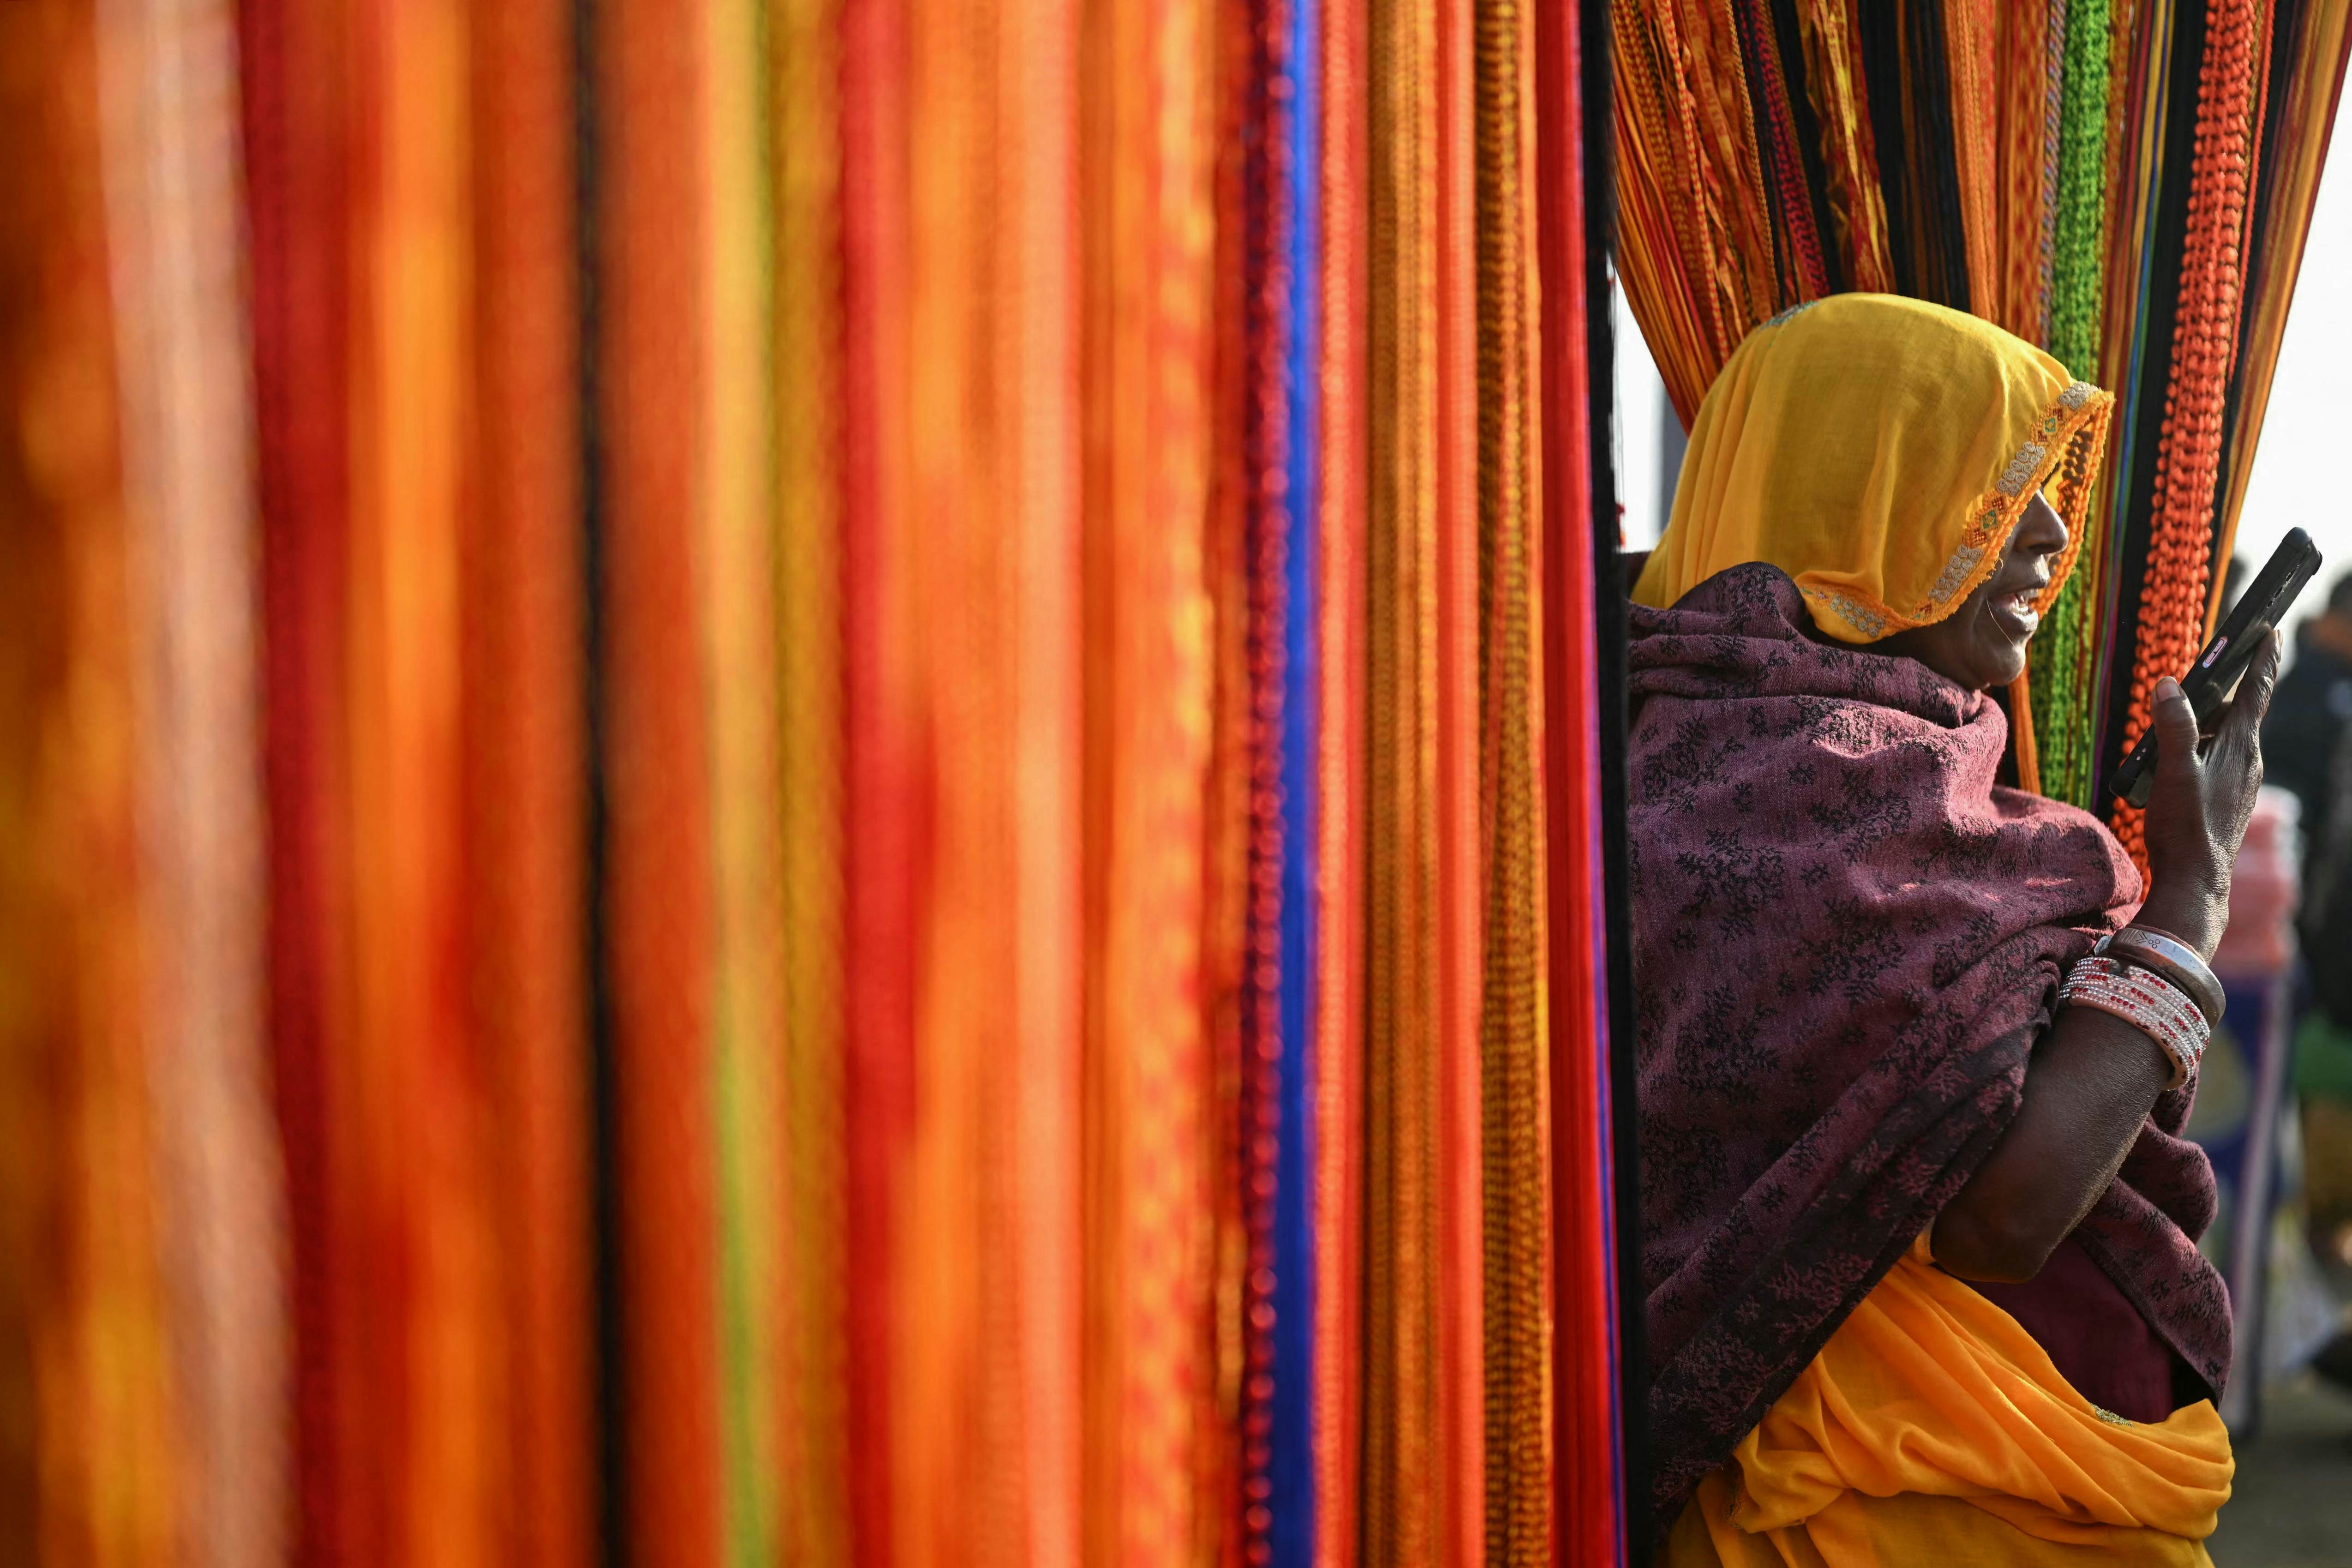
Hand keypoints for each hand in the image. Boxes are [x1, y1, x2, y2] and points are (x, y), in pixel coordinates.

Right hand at [2138, 628, 2281, 959]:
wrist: (2195, 882)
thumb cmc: (2185, 828)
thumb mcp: (2173, 772)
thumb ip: (2172, 726)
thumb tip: (2169, 685)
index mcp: (2239, 749)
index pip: (2256, 693)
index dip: (2262, 661)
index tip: (2272, 634)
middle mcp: (2247, 762)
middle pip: (2235, 715)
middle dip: (2212, 700)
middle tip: (2182, 700)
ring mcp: (2241, 783)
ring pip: (2222, 740)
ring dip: (2198, 733)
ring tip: (2165, 749)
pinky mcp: (2229, 800)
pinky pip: (2216, 763)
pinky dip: (2197, 755)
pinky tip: (2173, 774)